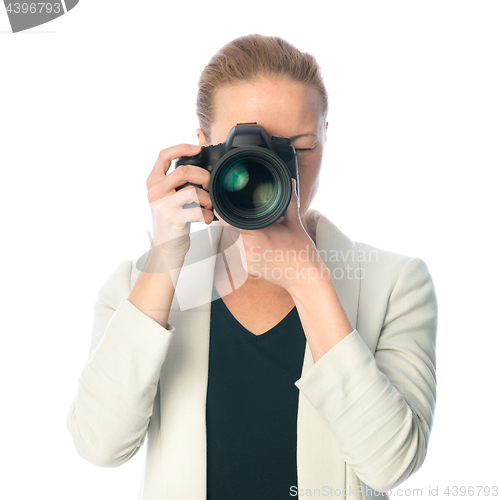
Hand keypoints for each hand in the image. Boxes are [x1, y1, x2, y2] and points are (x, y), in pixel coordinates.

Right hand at [144, 143, 213, 272]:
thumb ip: (176, 181)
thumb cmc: (172, 221)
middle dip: (203, 176)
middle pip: (183, 171)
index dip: (181, 148)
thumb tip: (199, 163)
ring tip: (208, 204)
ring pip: (192, 190)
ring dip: (207, 197)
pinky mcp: (172, 219)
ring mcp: (162, 205)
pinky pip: (197, 209)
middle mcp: (154, 191)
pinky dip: (207, 214)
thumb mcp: (168, 197)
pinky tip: (206, 218)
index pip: (163, 155)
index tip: (197, 148)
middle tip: (210, 185)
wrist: (165, 248)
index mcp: (153, 182)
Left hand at [217, 179, 327, 293]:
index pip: (230, 222)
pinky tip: (266, 251)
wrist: (304, 277)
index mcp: (258, 235)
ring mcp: (247, 261)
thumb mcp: (295, 223)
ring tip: (266, 240)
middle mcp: (249, 249)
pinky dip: (250, 249)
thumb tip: (291, 183)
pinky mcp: (249, 269)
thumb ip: (289, 202)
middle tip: (261, 226)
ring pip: (238, 242)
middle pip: (235, 230)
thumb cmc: (301, 251)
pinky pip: (243, 254)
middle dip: (243, 225)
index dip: (224, 214)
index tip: (221, 207)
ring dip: (246, 237)